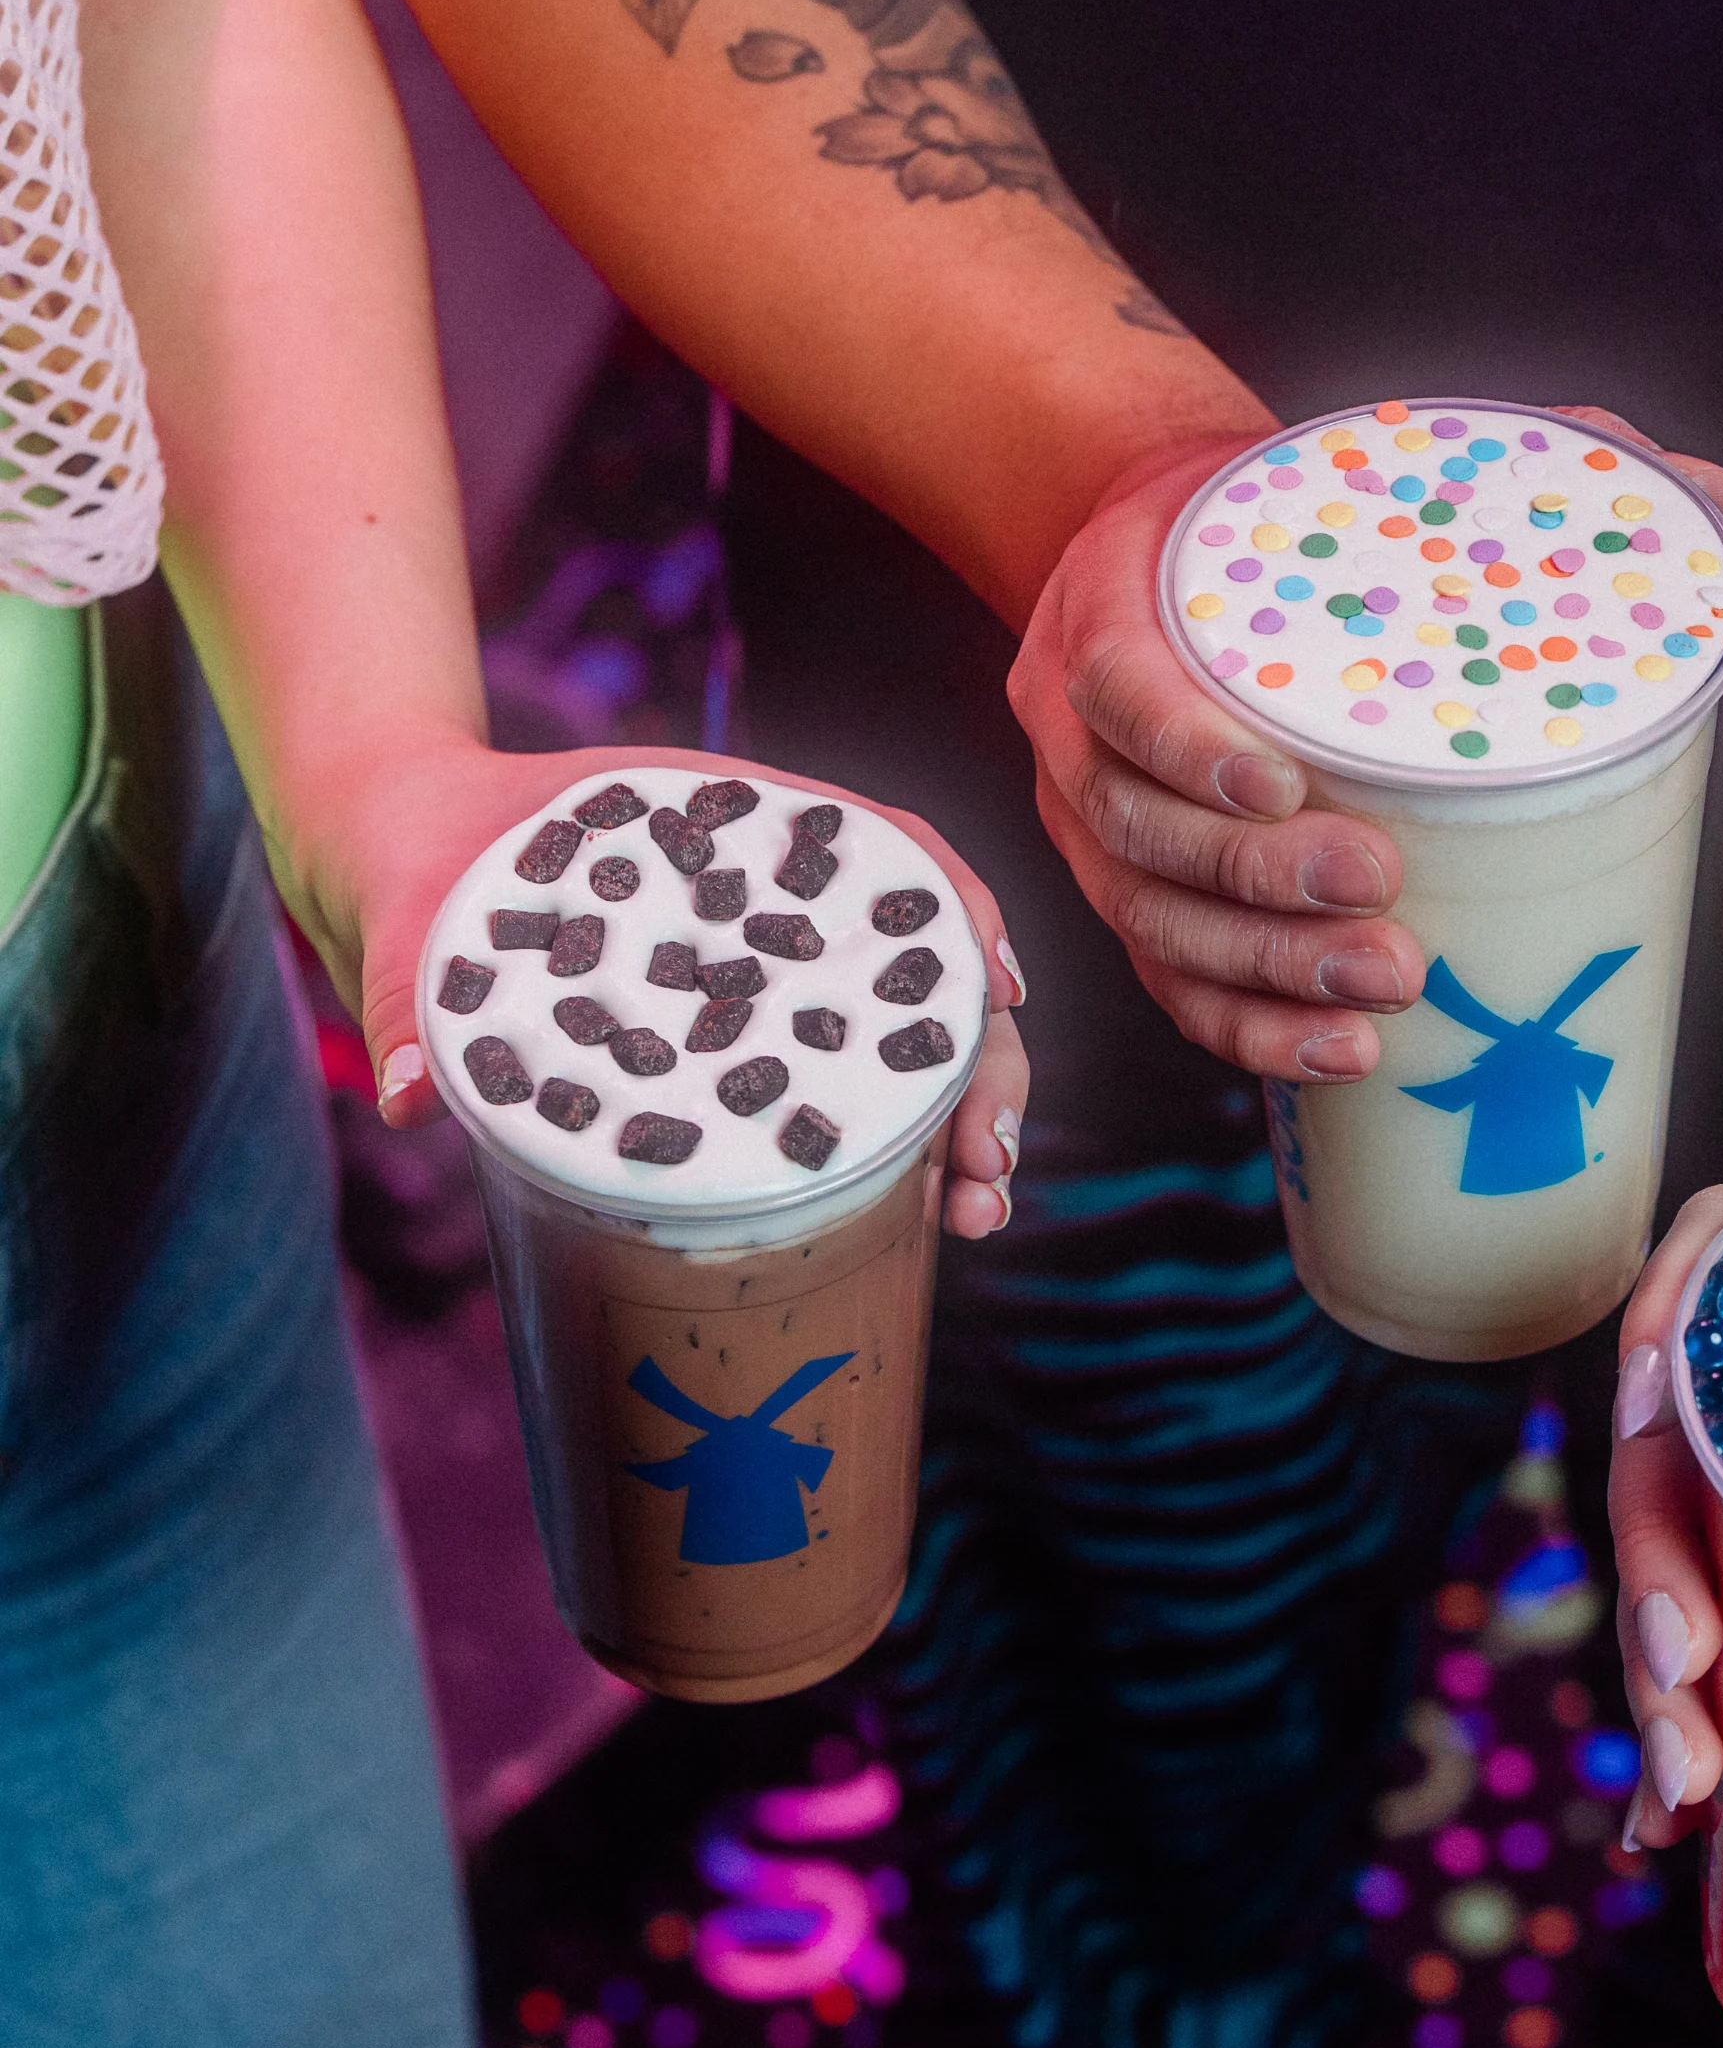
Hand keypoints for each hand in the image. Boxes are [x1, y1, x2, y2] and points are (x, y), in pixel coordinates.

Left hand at [267, 730, 1030, 1239]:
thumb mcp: (417, 917)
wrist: (401, 864)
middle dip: (983, 1065)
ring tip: (971, 1213)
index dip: (958, 916)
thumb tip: (409, 1096)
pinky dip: (904, 1140)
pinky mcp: (749, 1038)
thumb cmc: (421, 861)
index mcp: (732, 832)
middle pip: (925, 967)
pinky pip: (850, 1079)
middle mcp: (778, 901)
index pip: (887, 850)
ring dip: (965, 1116)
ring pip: (907, 1033)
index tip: (997, 990)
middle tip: (983, 1169)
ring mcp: (772, 973)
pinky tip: (922, 1216)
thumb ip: (415, 995)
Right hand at [1006, 408, 1722, 1084]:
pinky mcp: (1139, 906)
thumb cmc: (1275, 531)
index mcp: (1110, 617)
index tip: (1283, 782)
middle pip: (1144, 835)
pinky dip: (1255, 1032)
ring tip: (1387, 994)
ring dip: (1270, 974)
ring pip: (1159, 927)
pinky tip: (1343, 1052)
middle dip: (1259, 883)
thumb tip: (1703, 487)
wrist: (1164, 560)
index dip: (1190, 749)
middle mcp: (1083, 741)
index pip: (1121, 691)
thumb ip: (1521, 462)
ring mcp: (1101, 836)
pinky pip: (1178, 987)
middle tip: (1376, 894)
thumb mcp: (1356, 471)